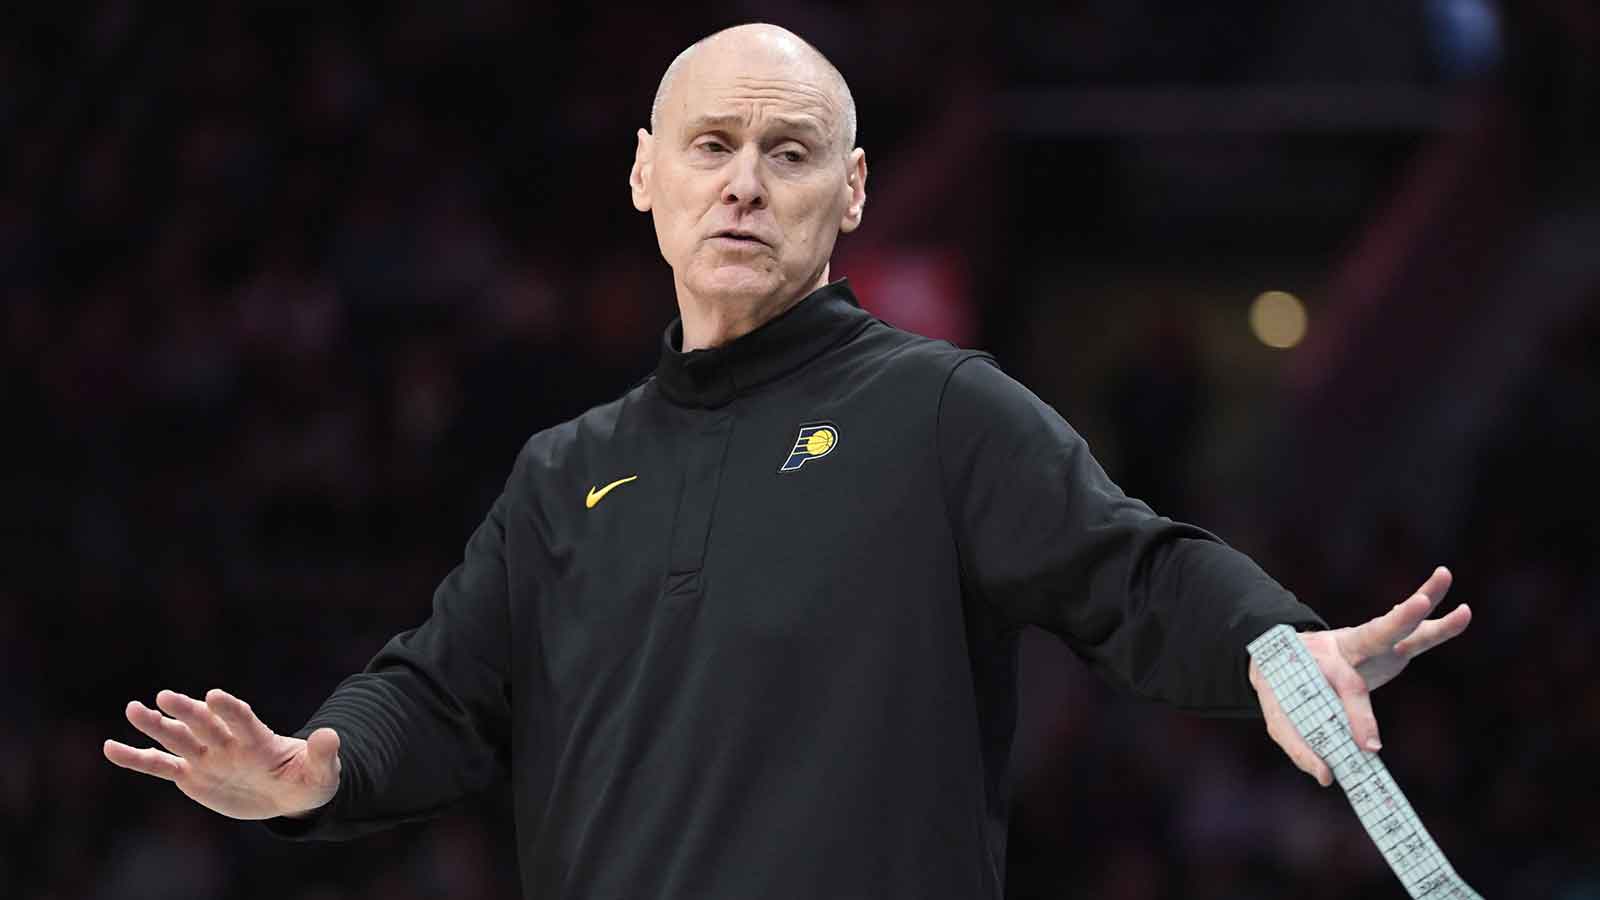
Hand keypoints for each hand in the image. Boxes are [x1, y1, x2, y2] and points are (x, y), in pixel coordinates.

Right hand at [103, 688, 340, 819]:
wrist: (287, 792)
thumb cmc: (307, 778)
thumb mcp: (322, 771)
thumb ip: (323, 754)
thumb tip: (331, 735)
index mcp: (259, 739)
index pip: (243, 720)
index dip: (230, 709)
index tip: (215, 696)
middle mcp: (227, 742)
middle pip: (205, 724)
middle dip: (187, 711)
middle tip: (165, 697)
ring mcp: (206, 756)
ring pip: (178, 739)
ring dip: (156, 725)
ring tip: (133, 709)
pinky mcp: (190, 775)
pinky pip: (160, 766)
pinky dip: (136, 758)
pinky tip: (111, 747)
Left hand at [1248, 566, 1470, 785]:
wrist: (1278, 659)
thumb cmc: (1283, 691)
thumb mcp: (1280, 719)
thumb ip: (1300, 747)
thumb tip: (1328, 777)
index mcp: (1320, 666)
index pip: (1347, 692)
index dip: (1359, 721)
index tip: (1371, 749)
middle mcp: (1346, 649)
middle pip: (1373, 634)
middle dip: (1397, 620)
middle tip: (1419, 603)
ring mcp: (1367, 645)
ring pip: (1395, 626)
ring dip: (1421, 606)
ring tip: (1443, 581)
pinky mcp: (1384, 648)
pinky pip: (1414, 634)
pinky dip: (1438, 622)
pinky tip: (1461, 612)